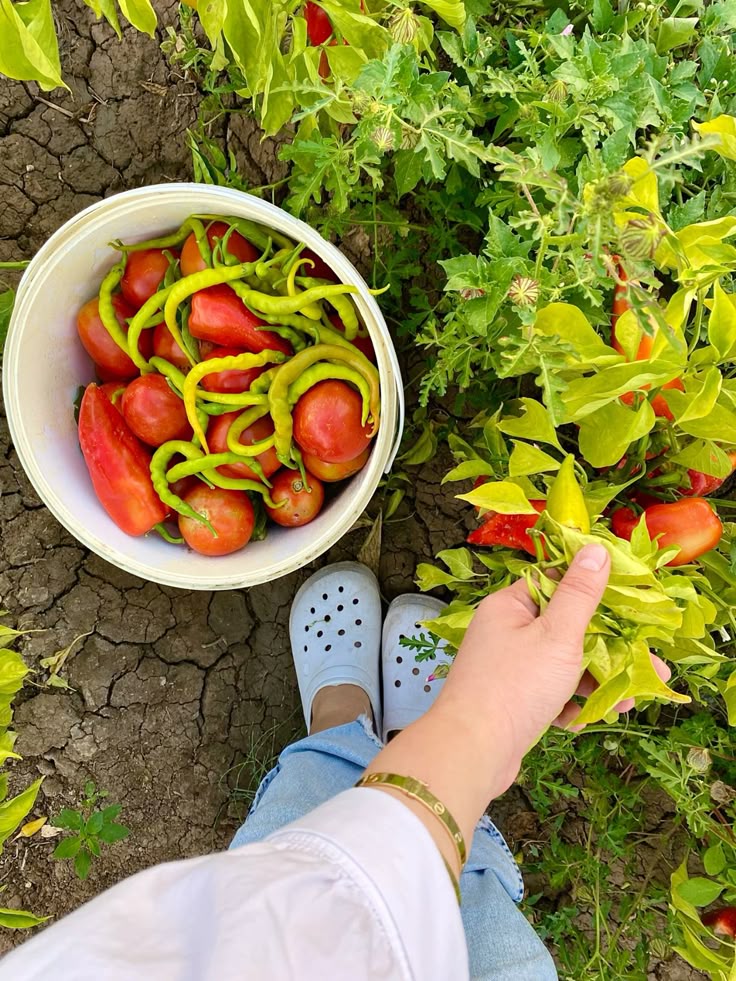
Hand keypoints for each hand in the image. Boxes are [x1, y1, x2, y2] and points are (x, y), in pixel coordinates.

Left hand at [435, 543, 669, 785]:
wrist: (473, 752)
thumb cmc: (515, 686)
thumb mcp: (557, 634)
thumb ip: (580, 593)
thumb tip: (594, 549)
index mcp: (510, 607)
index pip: (556, 583)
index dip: (595, 592)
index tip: (632, 605)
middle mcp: (506, 632)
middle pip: (566, 628)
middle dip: (609, 649)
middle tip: (650, 666)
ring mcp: (508, 668)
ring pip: (563, 664)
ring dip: (596, 681)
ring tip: (629, 702)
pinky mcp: (513, 700)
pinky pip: (550, 692)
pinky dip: (572, 703)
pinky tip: (590, 718)